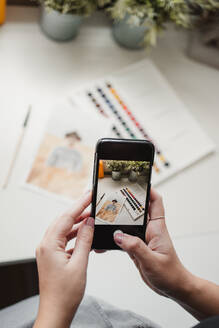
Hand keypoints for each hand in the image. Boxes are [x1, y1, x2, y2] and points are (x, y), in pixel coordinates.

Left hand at [34, 192, 93, 327]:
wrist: (56, 311)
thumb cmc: (65, 293)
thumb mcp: (79, 263)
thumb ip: (85, 240)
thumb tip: (89, 223)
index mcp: (49, 245)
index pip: (66, 218)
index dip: (79, 205)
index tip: (89, 195)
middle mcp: (46, 245)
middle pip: (63, 221)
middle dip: (78, 211)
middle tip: (91, 202)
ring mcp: (48, 251)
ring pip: (64, 230)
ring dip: (77, 223)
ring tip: (91, 217)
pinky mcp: (53, 256)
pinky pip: (64, 240)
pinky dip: (75, 235)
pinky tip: (85, 234)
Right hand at [114, 188, 191, 298]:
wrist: (172, 287)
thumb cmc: (170, 274)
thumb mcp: (152, 260)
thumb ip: (135, 247)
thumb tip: (118, 235)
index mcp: (157, 228)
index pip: (155, 202)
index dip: (148, 190)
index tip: (136, 181)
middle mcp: (149, 230)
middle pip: (136, 210)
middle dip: (125, 202)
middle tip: (112, 196)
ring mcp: (141, 238)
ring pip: (127, 223)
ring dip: (116, 220)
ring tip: (103, 216)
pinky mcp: (135, 247)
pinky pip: (122, 238)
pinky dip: (113, 238)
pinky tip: (103, 241)